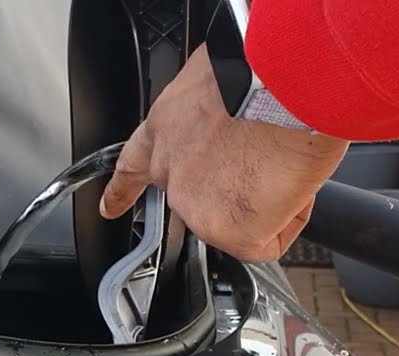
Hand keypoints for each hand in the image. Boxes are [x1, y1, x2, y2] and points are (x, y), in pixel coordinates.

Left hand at [99, 44, 349, 261]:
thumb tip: (235, 136)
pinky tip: (288, 182)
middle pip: (203, 198)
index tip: (107, 209)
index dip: (122, 190)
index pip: (133, 166)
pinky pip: (269, 238)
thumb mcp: (216, 86)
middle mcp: (170, 172)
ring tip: (279, 158)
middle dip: (233, 189)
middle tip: (262, 161)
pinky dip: (290, 216)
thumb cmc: (259, 74)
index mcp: (164, 129)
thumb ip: (211, 120)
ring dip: (268, 195)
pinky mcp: (227, 232)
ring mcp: (193, 206)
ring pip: (242, 217)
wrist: (279, 86)